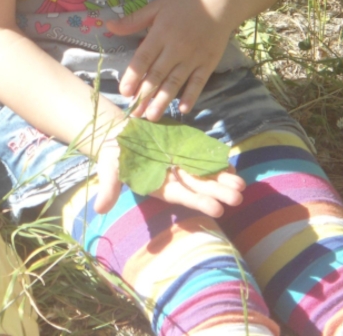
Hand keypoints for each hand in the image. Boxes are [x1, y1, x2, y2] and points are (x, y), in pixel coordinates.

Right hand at [92, 129, 244, 216]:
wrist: (119, 133)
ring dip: (224, 179)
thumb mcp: (108, 168)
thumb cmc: (113, 154)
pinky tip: (232, 165)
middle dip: (218, 192)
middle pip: (199, 187)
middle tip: (238, 198)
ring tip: (242, 185)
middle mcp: (173, 178)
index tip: (217, 209)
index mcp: (158, 186)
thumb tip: (99, 209)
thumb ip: (109, 187)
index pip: (182, 195)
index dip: (198, 201)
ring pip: (206, 174)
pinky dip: (217, 161)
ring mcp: (180, 163)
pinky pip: (203, 156)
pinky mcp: (184, 149)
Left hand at [107, 0, 236, 121]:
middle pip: (157, 75)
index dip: (133, 76)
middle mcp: (176, 48)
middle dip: (144, 95)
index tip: (124, 92)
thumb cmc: (185, 3)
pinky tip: (183, 109)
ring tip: (152, 116)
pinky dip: (191, 96)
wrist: (221, 0)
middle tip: (134, 113)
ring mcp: (193, 57)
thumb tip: (109, 25)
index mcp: (161, 34)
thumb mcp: (157, 6)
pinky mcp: (208, 62)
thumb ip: (134, 20)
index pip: (143, 59)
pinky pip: (199, 82)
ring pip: (175, 82)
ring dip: (163, 100)